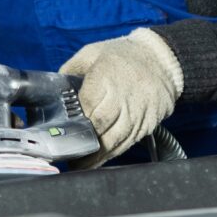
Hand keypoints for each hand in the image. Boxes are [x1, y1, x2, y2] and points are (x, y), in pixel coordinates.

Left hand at [60, 28, 183, 167]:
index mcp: (106, 76)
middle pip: (100, 125)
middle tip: (67, 152)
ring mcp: (137, 112)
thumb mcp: (93, 52)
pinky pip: (128, 142)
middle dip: (83, 140)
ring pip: (114, 139)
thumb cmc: (124, 55)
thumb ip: (71, 69)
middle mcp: (122, 96)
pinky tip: (100, 159)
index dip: (74, 120)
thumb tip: (54, 87)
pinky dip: (113, 153)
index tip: (63, 130)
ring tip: (80, 164)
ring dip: (96, 154)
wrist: (162, 59)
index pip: (86, 104)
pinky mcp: (148, 122)